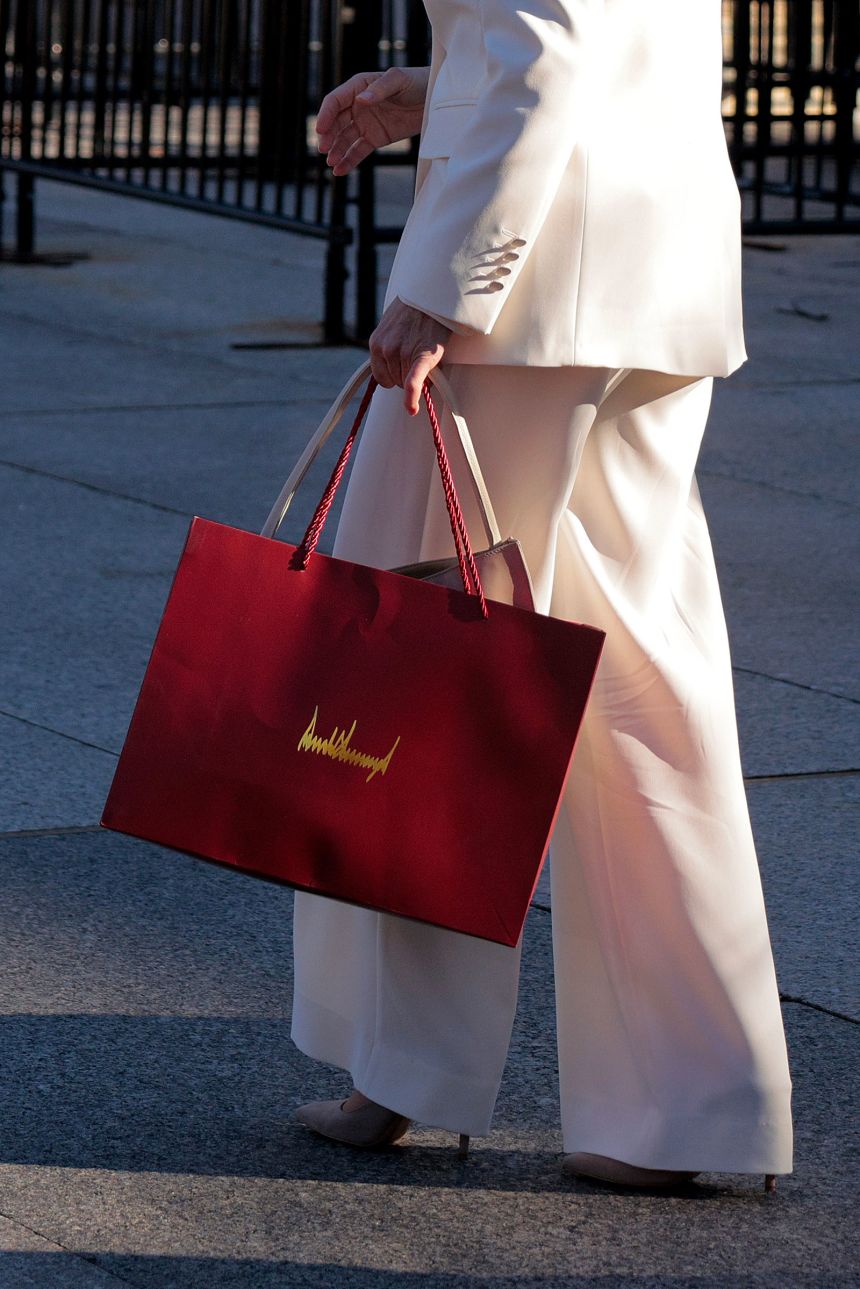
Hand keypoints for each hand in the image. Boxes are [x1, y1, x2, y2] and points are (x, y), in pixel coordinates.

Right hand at [316, 67, 430, 175]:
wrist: (435, 99)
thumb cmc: (417, 82)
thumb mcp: (399, 80)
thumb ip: (380, 89)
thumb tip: (361, 100)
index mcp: (359, 87)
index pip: (335, 101)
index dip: (326, 115)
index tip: (320, 129)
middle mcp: (358, 105)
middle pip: (336, 122)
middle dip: (328, 136)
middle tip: (323, 149)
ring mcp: (365, 123)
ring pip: (345, 138)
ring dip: (336, 151)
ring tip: (331, 163)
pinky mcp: (375, 138)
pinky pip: (358, 151)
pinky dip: (349, 161)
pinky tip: (339, 170)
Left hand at [369, 299, 450, 415]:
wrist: (434, 295)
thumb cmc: (416, 311)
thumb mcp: (393, 327)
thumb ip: (390, 348)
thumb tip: (397, 372)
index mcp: (376, 343)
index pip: (382, 377)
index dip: (395, 377)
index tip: (405, 369)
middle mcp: (385, 349)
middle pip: (396, 381)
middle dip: (408, 376)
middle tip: (421, 356)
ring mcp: (401, 352)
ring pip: (407, 383)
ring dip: (418, 377)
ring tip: (427, 354)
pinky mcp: (421, 356)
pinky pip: (413, 382)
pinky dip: (412, 397)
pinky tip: (412, 409)